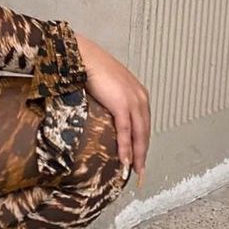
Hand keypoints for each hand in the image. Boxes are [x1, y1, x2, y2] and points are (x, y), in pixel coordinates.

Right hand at [74, 33, 150, 188]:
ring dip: (137, 155)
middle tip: (141, 172)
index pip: (143, 123)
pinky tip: (124, 161)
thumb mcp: (106, 86)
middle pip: (145, 132)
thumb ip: (111, 99)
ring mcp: (133, 101)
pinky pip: (126, 132)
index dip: (142, 142)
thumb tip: (104, 113)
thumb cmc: (90, 68)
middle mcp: (140, 98)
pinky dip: (126, 148)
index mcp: (138, 93)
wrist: (83, 56)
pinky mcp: (122, 105)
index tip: (139, 157)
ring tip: (134, 172)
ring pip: (139, 135)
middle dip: (143, 153)